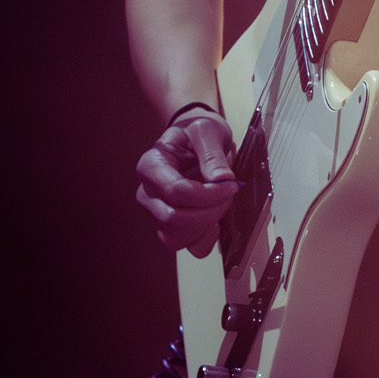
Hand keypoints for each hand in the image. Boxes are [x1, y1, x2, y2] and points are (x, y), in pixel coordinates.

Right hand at [135, 105, 238, 254]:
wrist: (194, 139)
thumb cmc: (196, 132)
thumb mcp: (206, 131)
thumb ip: (212, 154)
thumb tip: (223, 179)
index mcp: (151, 165)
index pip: (175, 191)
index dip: (208, 194)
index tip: (231, 184)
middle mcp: (148, 193)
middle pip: (173, 219)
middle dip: (209, 211)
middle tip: (229, 194)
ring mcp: (157, 212)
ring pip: (176, 238)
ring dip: (206, 227)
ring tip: (221, 205)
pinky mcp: (171, 226)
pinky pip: (187, 246)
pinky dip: (205, 239)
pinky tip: (215, 221)